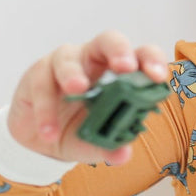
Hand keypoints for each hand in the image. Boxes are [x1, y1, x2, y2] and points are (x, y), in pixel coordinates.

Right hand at [7, 31, 168, 164]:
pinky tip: (49, 132)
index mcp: (121, 74)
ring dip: (73, 73)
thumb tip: (122, 155)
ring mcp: (65, 64)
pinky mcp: (38, 74)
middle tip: (124, 67)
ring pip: (68, 57)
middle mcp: (95, 62)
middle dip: (119, 51)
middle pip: (108, 41)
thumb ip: (111, 147)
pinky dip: (46, 110)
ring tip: (77, 91)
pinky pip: (41, 85)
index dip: (152, 61)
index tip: (158, 77)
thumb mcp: (99, 144)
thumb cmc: (83, 130)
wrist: (45, 140)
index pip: (141, 57)